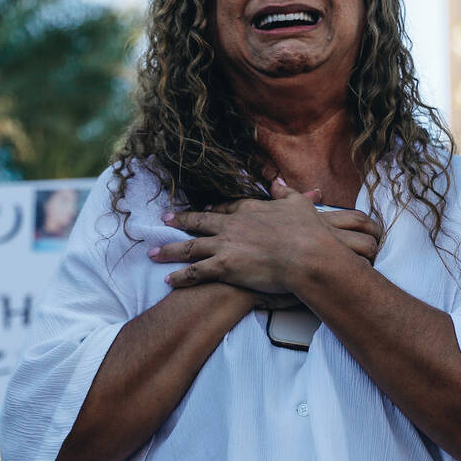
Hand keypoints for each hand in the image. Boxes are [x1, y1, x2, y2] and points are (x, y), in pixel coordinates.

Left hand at [149, 183, 381, 292]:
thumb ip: (286, 192)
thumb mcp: (299, 203)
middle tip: (165, 220)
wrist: (307, 254)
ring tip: (153, 253)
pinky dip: (181, 276)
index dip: (213, 211)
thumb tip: (278, 180)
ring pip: (190, 247)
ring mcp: (226, 246)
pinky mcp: (224, 267)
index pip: (226, 208)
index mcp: (250, 210)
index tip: (203, 212)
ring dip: (170, 250)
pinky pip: (196, 272)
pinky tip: (168, 280)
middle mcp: (233, 226)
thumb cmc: (308, 230)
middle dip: (181, 222)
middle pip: (200, 223)